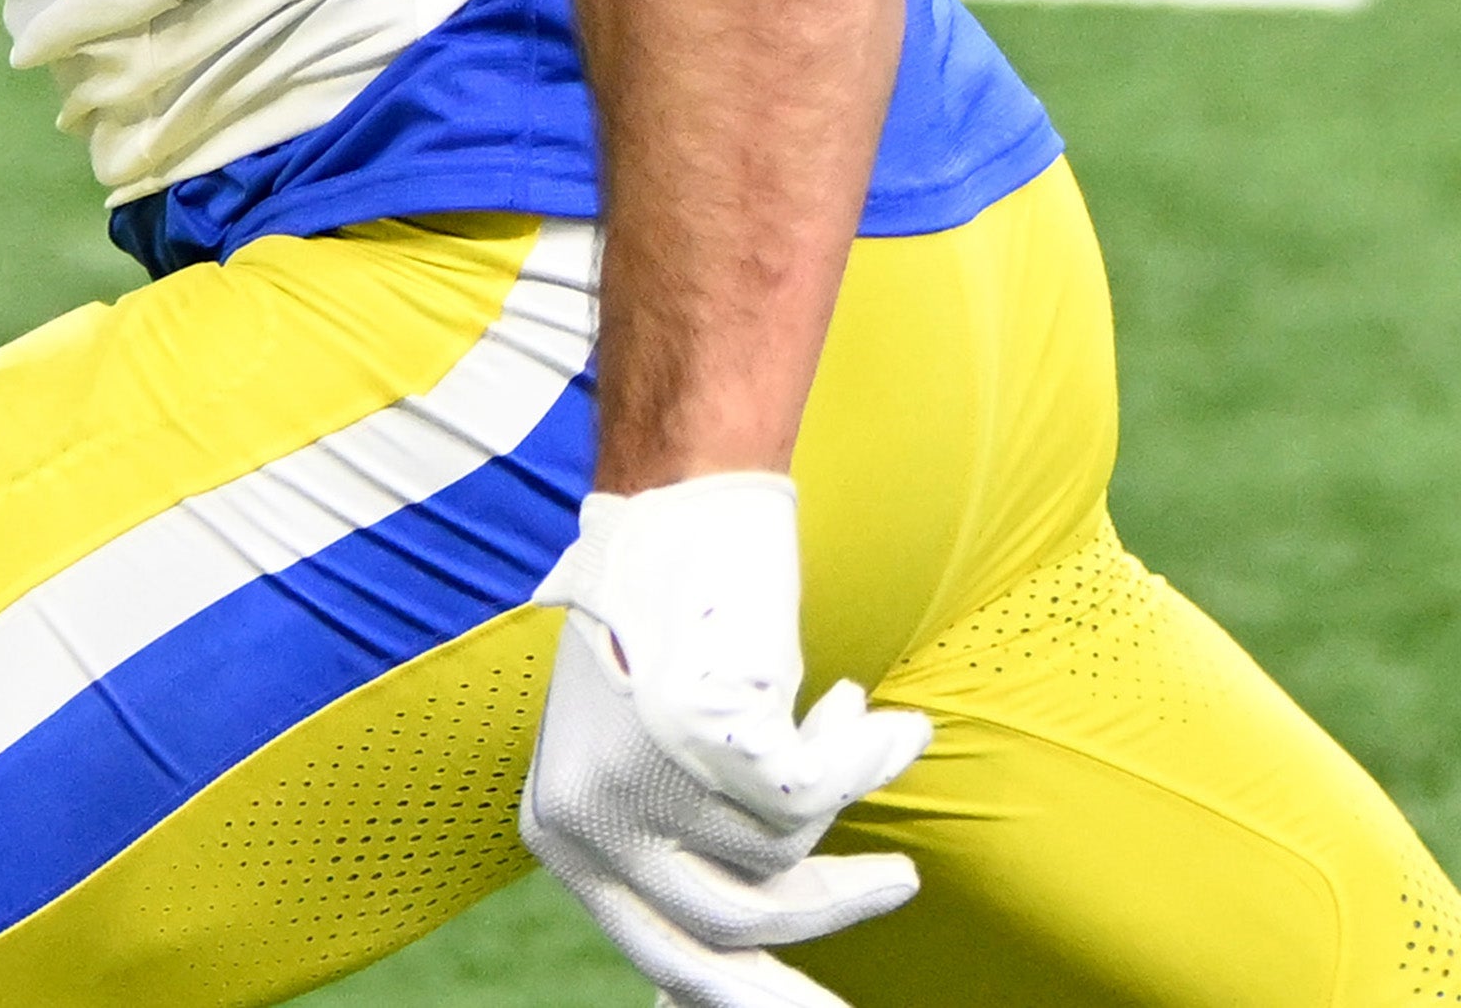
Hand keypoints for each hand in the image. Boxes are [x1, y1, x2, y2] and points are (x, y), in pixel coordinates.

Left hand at [521, 474, 929, 1007]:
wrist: (679, 502)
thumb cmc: (673, 619)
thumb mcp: (647, 749)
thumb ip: (677, 843)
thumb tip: (736, 967)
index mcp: (560, 830)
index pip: (664, 959)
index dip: (750, 997)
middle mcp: (587, 817)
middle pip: (733, 930)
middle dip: (831, 917)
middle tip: (900, 886)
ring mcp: (640, 779)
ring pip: (788, 850)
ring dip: (843, 788)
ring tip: (858, 724)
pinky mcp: (700, 738)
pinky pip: (819, 794)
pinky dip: (860, 752)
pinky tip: (868, 709)